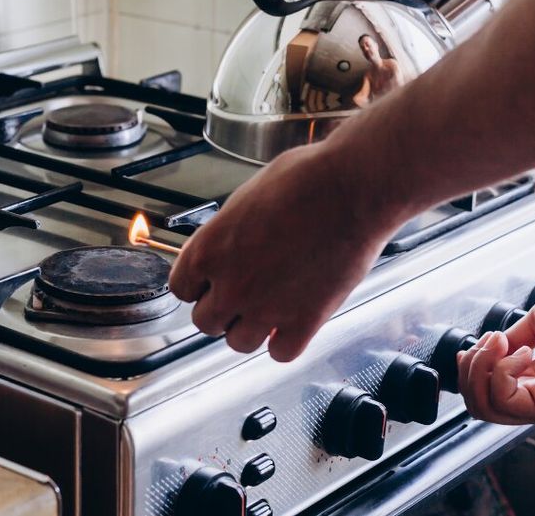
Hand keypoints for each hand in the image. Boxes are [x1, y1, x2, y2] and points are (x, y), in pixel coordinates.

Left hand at [168, 141, 409, 360]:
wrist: (352, 189)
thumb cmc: (305, 180)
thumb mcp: (246, 198)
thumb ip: (228, 232)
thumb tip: (227, 244)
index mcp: (209, 250)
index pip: (181, 289)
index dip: (198, 285)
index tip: (210, 282)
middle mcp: (231, 285)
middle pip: (205, 322)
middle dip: (221, 309)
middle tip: (240, 295)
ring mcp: (267, 308)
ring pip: (239, 343)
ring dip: (249, 329)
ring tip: (265, 311)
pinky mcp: (305, 321)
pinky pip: (282, 354)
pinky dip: (284, 343)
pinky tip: (291, 325)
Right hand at [457, 283, 534, 423]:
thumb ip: (511, 342)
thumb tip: (488, 349)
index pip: (485, 394)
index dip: (471, 368)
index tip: (484, 340)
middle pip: (479, 407)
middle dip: (469, 371)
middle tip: (489, 343)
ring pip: (486, 408)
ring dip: (482, 369)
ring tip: (501, 344)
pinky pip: (505, 399)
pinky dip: (500, 371)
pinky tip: (522, 351)